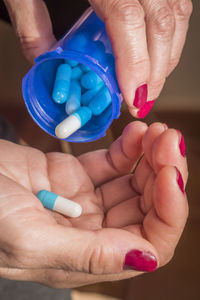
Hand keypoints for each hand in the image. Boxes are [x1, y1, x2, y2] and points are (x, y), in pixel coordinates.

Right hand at [0, 121, 187, 287]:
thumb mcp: (30, 238)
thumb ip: (89, 254)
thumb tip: (146, 259)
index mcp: (86, 256)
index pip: (148, 242)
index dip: (167, 210)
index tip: (169, 173)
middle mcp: (92, 231)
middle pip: (147, 207)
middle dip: (164, 172)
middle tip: (168, 140)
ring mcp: (86, 201)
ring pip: (134, 182)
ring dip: (151, 157)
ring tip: (157, 132)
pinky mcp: (77, 175)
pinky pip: (113, 163)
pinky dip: (128, 148)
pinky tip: (136, 133)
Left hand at [4, 0, 191, 117]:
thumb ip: (31, 22)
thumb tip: (44, 61)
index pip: (129, 21)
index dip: (136, 66)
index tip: (133, 97)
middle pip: (163, 21)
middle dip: (158, 69)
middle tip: (144, 99)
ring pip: (177, 11)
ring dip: (167, 53)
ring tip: (152, 80)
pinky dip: (170, 30)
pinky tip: (158, 49)